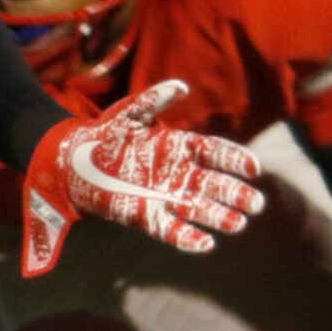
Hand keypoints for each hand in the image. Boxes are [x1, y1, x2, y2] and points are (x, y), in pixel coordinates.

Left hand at [21, 79, 262, 276]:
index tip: (254, 168)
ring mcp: (165, 196)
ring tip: (238, 224)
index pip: (215, 153)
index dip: (234, 160)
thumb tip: (181, 87)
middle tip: (255, 204)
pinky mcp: (147, 216)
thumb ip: (154, 100)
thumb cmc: (107, 133)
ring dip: (218, 217)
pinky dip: (188, 237)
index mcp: (179, 146)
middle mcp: (178, 173)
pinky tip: (206, 244)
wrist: (76, 162)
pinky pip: (171, 229)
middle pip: (213, 184)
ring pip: (198, 208)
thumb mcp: (129, 113)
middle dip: (235, 194)